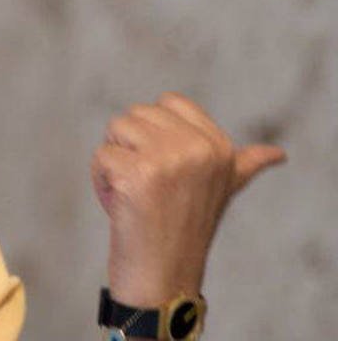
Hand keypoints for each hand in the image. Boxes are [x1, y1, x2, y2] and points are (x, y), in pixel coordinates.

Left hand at [90, 92, 285, 306]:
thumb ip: (245, 165)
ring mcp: (168, 159)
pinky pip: (101, 156)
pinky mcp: (137, 174)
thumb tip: (277, 154)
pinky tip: (121, 205)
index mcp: (220, 146)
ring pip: (115, 130)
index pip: (169, 102)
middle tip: (147, 186)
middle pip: (135, 114)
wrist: (163, 276)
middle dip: (130, 147)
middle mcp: (198, 148)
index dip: (153, 132)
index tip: (165, 168)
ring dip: (114, 161)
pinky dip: (101, 180)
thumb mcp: (224, 190)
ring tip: (134, 194)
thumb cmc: (185, 229)